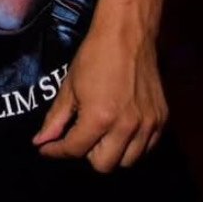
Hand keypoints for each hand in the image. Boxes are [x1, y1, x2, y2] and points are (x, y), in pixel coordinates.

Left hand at [33, 26, 166, 170]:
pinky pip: (146, 149)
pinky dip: (132, 147)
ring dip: (110, 153)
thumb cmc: (94, 57)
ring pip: (127, 162)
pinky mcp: (161, 119)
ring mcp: (147, 125)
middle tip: (79, 137)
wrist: (128, 36)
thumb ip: (55, 119)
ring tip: (101, 135)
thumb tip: (40, 142)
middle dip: (86, 155)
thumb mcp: (69, 87)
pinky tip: (121, 132)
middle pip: (103, 165)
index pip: (74, 150)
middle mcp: (126, 126)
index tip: (47, 149)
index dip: (56, 151)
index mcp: (99, 117)